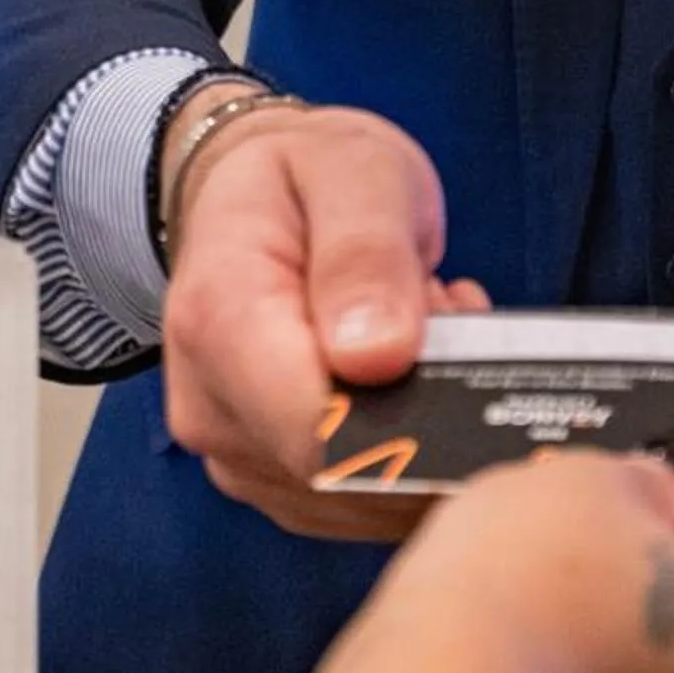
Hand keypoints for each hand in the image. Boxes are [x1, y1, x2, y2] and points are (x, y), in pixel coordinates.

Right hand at [160, 91, 486, 539]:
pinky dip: (412, 445)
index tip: (461, 338)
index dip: (417, 415)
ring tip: (424, 326)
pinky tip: (414, 371)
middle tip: (447, 310)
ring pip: (370, 498)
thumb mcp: (353, 171)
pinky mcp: (274, 484)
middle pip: (352, 473)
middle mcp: (212, 410)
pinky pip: (366, 501)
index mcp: (219, 320)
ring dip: (427, 426)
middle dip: (431, 411)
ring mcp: (239, 458)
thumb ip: (366, 253)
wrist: (255, 192)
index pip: (321, 429)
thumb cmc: (308, 175)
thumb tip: (378, 356)